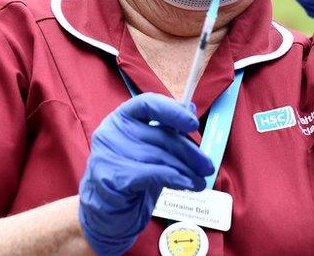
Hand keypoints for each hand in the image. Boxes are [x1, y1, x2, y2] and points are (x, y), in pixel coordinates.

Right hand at [78, 93, 213, 255]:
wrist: (107, 210)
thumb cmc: (133, 174)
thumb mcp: (152, 148)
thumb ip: (167, 129)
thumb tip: (190, 108)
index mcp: (123, 117)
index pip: (148, 103)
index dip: (173, 111)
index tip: (194, 123)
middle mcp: (112, 131)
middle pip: (160, 136)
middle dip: (189, 152)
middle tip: (207, 167)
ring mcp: (108, 154)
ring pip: (158, 157)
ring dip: (185, 170)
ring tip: (199, 182)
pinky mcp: (110, 178)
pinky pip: (150, 174)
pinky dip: (173, 178)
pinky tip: (185, 184)